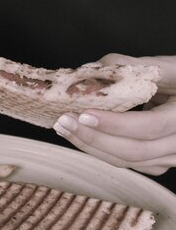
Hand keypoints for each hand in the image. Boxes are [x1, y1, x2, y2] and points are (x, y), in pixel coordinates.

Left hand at [53, 54, 175, 175]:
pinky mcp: (160, 162)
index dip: (115, 124)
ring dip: (92, 146)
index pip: (149, 127)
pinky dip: (102, 150)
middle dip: (93, 138)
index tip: (84, 114)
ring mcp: (172, 157)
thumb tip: (93, 69)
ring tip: (65, 128)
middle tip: (64, 121)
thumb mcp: (170, 67)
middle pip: (134, 151)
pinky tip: (82, 136)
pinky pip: (128, 163)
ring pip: (128, 162)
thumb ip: (135, 66)